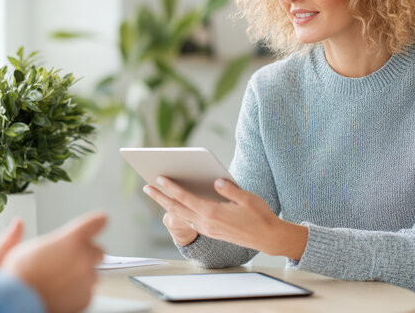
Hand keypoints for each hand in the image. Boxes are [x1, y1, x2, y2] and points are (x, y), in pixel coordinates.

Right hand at [2, 211, 106, 312]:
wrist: (15, 305)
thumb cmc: (17, 278)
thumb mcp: (19, 250)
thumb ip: (32, 236)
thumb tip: (18, 224)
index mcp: (72, 240)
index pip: (97, 222)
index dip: (97, 222)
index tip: (101, 220)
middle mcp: (84, 258)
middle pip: (98, 251)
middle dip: (86, 254)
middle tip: (66, 260)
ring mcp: (87, 280)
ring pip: (93, 273)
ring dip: (82, 274)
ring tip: (58, 279)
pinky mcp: (85, 299)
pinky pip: (86, 291)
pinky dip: (77, 291)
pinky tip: (60, 291)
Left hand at [145, 177, 306, 258]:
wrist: (268, 237)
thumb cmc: (260, 215)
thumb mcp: (247, 198)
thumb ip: (229, 189)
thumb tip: (215, 182)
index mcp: (213, 213)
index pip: (186, 198)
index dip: (172, 187)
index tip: (160, 178)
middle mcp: (207, 223)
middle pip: (177, 209)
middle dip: (160, 198)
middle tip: (146, 187)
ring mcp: (208, 229)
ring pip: (182, 216)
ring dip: (167, 205)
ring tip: (156, 195)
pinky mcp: (211, 232)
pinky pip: (190, 221)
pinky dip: (179, 212)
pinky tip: (176, 206)